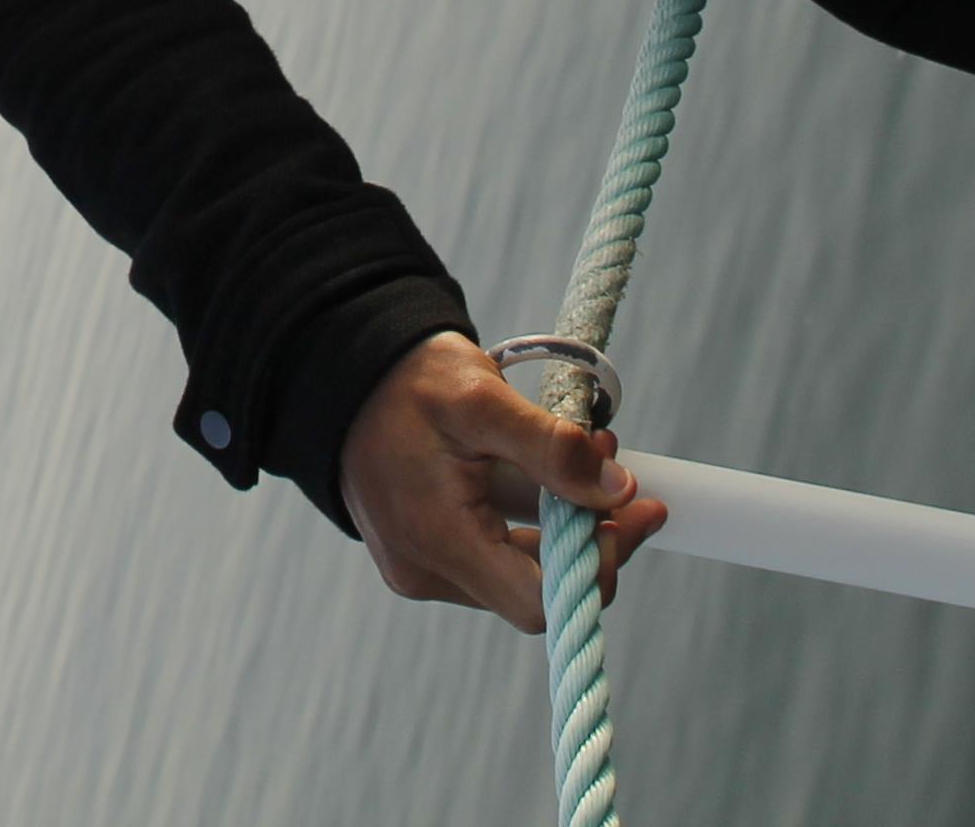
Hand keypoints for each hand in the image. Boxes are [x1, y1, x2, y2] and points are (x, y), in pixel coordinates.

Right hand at [340, 330, 664, 630]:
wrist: (337, 372)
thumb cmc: (407, 381)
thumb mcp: (481, 400)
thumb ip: (551, 447)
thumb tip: (619, 491)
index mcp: (437, 540)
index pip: (540, 601)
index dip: (600, 566)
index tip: (637, 512)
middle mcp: (424, 571)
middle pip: (533, 591)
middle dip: (588, 539)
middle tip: (619, 476)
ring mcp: (418, 567)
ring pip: (514, 574)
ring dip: (560, 528)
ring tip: (584, 461)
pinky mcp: (419, 553)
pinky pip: (489, 556)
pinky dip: (527, 525)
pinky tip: (541, 478)